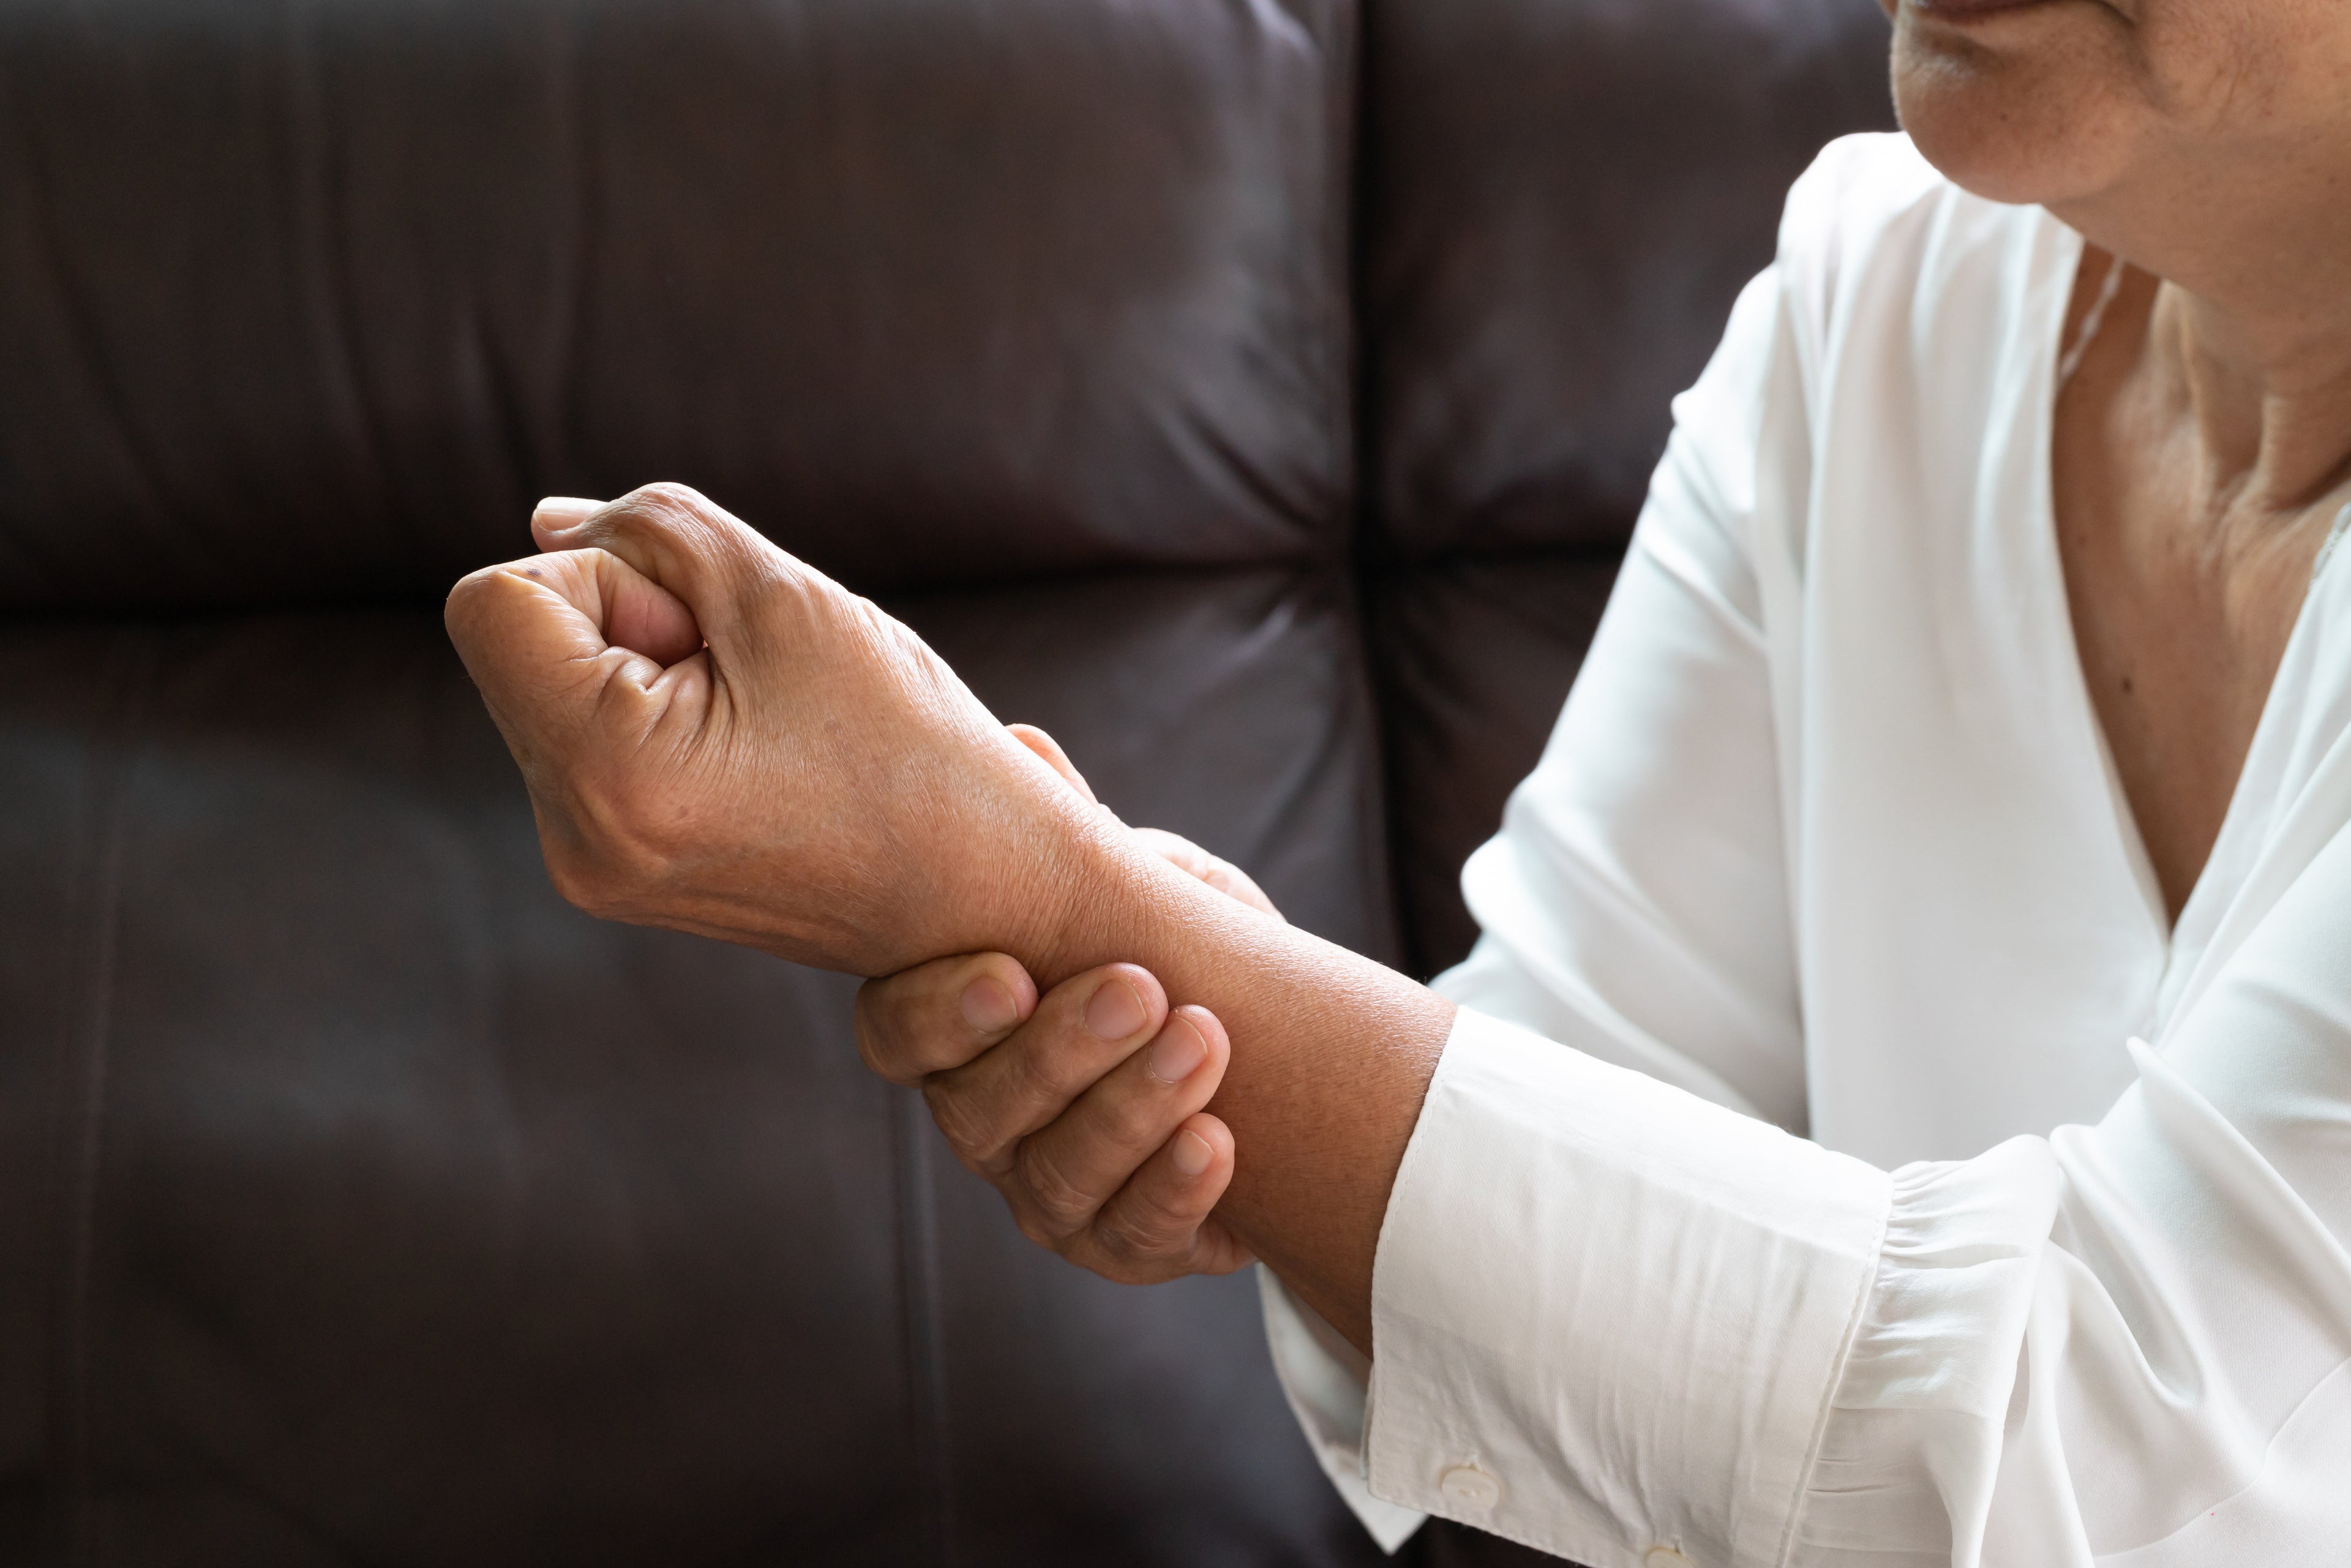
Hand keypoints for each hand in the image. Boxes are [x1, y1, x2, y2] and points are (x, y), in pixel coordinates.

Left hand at [442, 485, 1130, 977]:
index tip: (706, 629)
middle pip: (521, 645)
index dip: (600, 574)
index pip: (494, 603)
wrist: (987, 891)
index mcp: (606, 777)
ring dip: (650, 667)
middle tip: (755, 677)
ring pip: (558, 689)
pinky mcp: (622, 874)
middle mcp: (574, 843)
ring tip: (766, 719)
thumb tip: (543, 525)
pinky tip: (755, 749)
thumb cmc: (908, 744)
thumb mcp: (782, 595)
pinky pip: (592, 743)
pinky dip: (659, 716)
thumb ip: (650, 529)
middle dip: (628, 620)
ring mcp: (593, 870)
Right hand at [857, 739, 1280, 1281]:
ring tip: (1204, 1044)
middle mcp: (981, 1116)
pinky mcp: (1121, 1243)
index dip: (942, 1013)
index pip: (900, 1033)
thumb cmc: (1170, 955)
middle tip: (1138, 990)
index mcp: (956, 1025)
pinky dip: (1175, 1190)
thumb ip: (1079, 840)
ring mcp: (1045, 1189)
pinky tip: (1218, 1141)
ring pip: (1059, 1174)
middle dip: (1061, 1050)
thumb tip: (1027, 748)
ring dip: (1132, 1107)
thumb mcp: (1136, 889)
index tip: (1010, 973)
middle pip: (981, 1107)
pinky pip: (1132, 1236)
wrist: (1267, 1064)